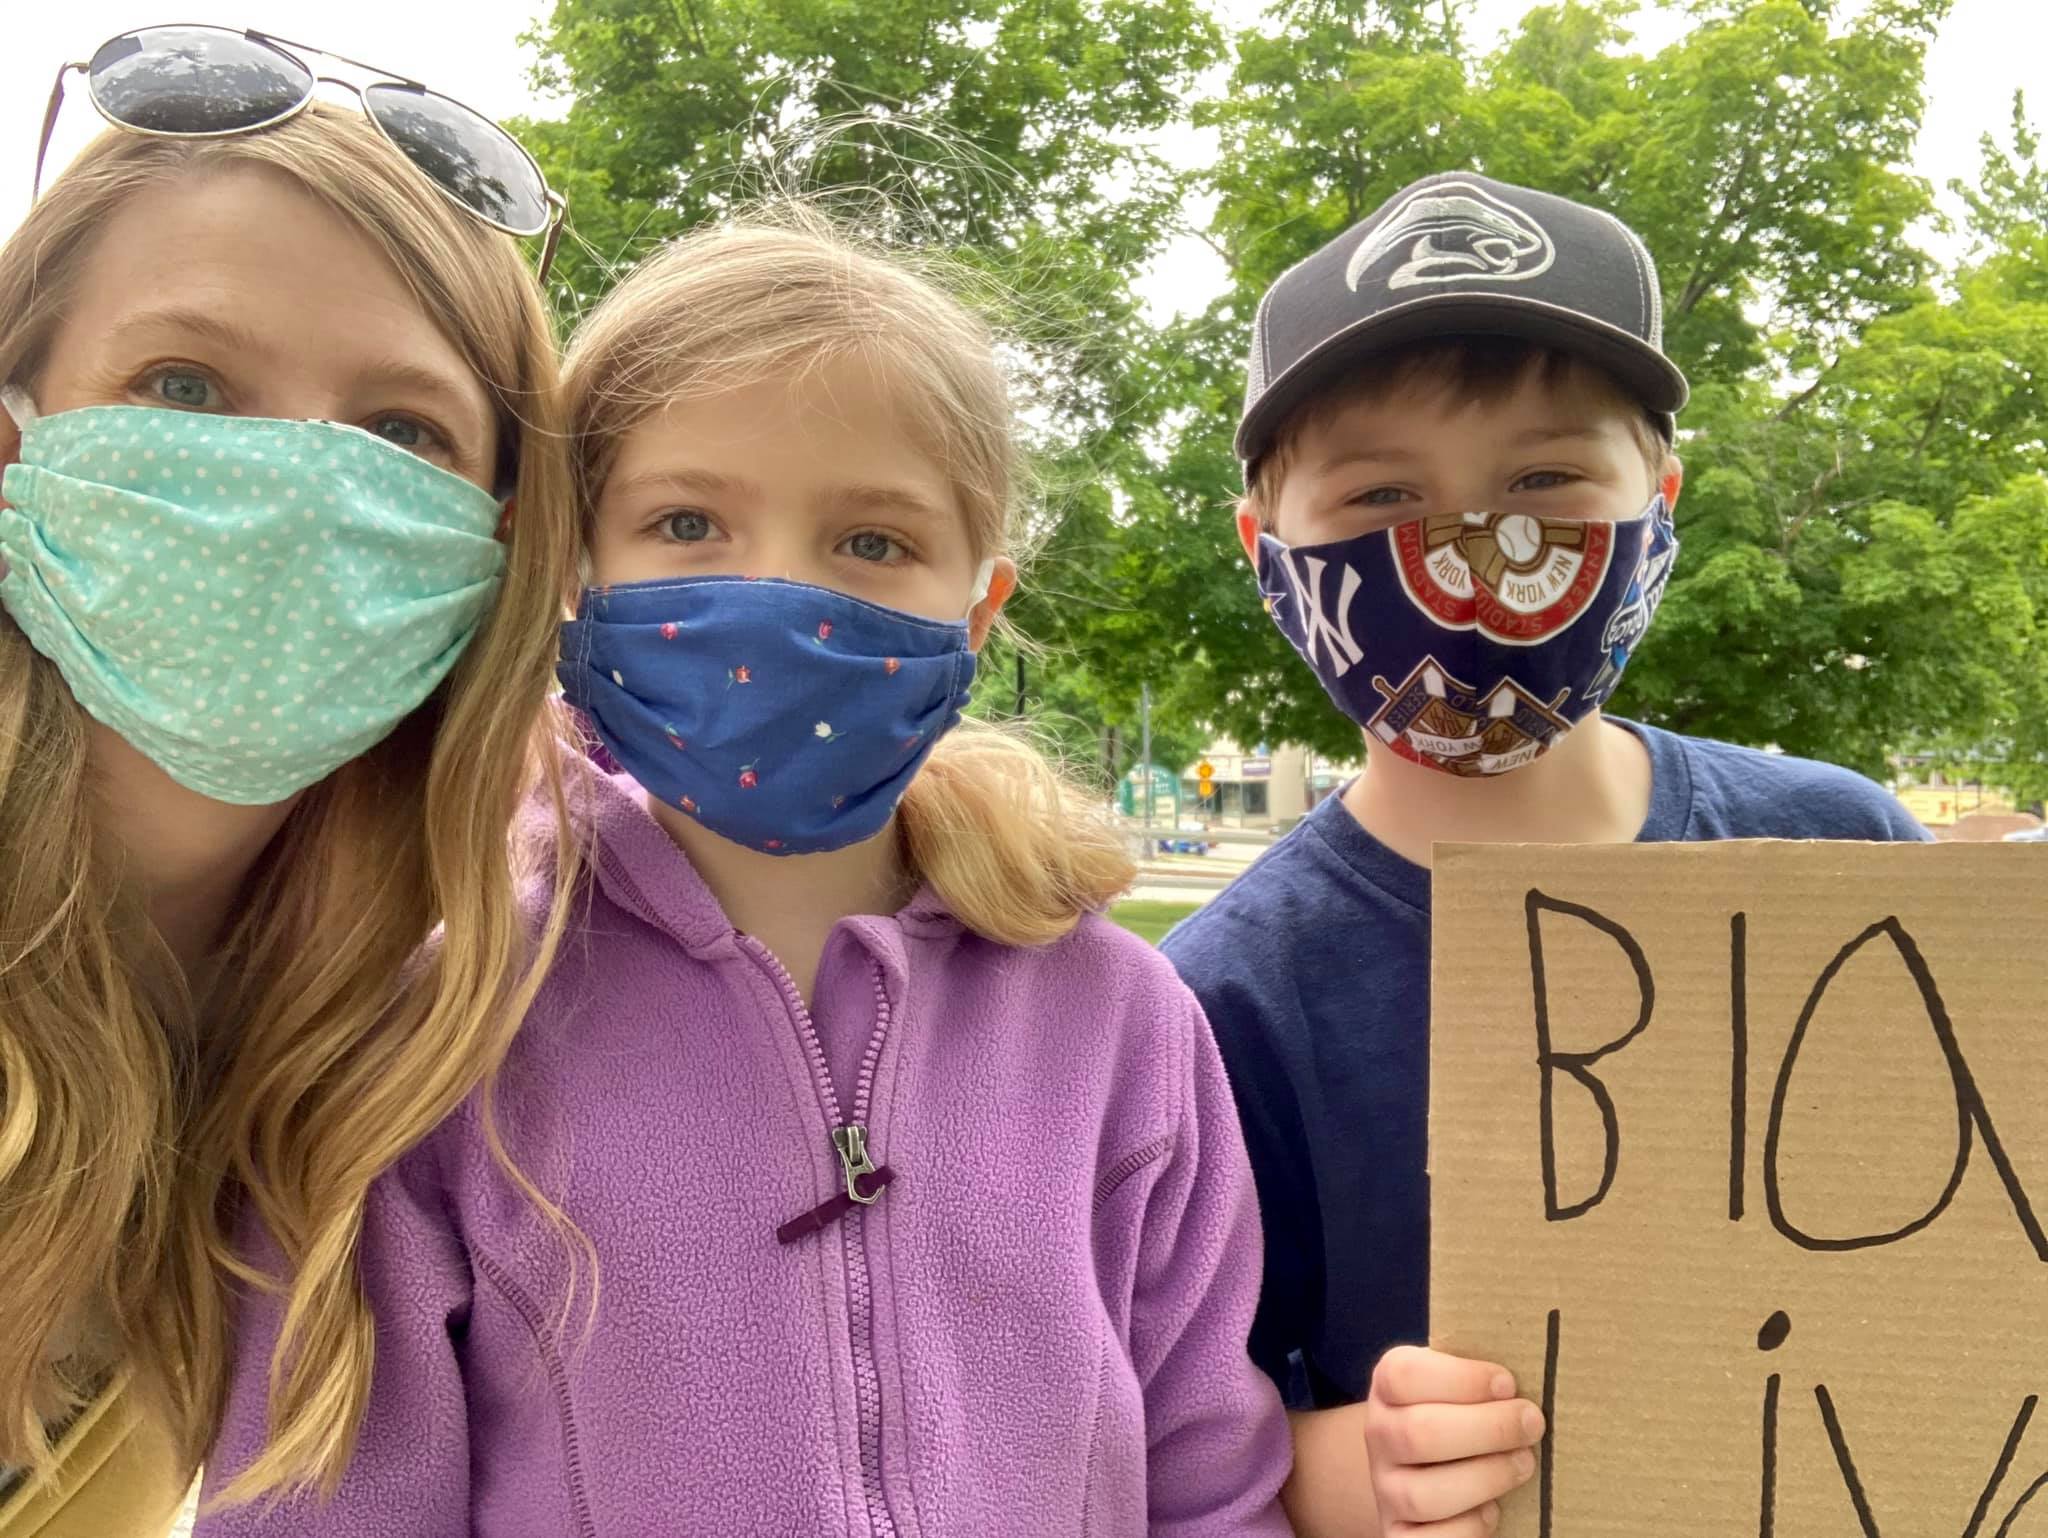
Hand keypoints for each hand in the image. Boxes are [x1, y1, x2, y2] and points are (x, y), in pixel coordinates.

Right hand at [1364, 1347, 1543, 1536]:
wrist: (1430, 1466)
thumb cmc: (1462, 1412)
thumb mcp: (1461, 1382)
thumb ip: (1482, 1374)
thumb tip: (1535, 1363)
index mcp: (1388, 1385)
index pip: (1404, 1376)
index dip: (1461, 1379)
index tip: (1508, 1383)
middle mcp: (1379, 1435)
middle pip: (1419, 1434)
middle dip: (1488, 1429)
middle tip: (1532, 1424)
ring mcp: (1385, 1489)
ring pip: (1424, 1494)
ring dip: (1486, 1477)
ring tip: (1524, 1464)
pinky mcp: (1398, 1534)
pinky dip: (1469, 1528)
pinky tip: (1493, 1509)